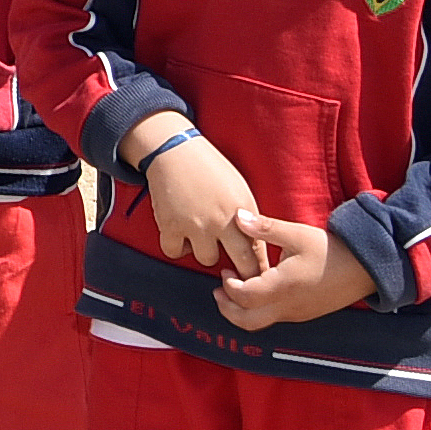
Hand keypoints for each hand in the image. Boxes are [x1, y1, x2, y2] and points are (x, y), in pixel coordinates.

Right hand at [134, 120, 262, 272]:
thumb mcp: (239, 190)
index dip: (260, 268)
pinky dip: (178, 248)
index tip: (258, 276)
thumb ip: (247, 219)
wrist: (175, 151)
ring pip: (207, 260)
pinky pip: (175, 252)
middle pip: (241, 263)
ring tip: (203, 240)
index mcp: (243, 211)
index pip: (259, 251)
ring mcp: (195, 225)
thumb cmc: (210, 168)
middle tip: (238, 277)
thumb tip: (254, 246)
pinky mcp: (170, 225)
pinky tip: (181, 237)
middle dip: (243, 275)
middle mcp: (222, 221)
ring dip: (206, 252)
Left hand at [213, 210, 376, 330]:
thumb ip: (264, 228)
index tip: (227, 271)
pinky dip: (259, 310)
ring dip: (242, 310)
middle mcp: (287, 306)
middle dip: (227, 309)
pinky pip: (274, 318)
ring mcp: (297, 313)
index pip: (244, 297)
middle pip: (246, 321)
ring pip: (260, 323)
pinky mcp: (304, 313)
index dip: (229, 286)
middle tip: (220, 291)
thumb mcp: (297, 234)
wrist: (367, 267)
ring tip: (238, 289)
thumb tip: (237, 217)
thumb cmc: (333, 250)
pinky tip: (261, 290)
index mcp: (283, 287)